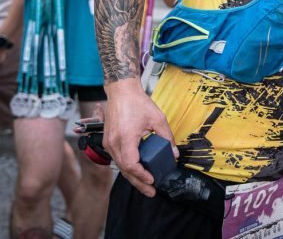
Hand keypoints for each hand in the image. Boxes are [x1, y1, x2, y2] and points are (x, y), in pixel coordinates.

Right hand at [102, 80, 178, 196]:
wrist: (121, 92)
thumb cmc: (137, 102)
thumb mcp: (157, 118)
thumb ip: (167, 137)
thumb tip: (174, 153)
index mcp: (125, 137)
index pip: (131, 164)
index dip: (141, 176)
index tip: (152, 180)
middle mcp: (114, 143)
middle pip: (125, 170)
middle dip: (138, 183)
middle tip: (151, 191)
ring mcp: (109, 143)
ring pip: (120, 166)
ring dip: (132, 176)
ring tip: (146, 184)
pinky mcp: (108, 141)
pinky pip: (118, 159)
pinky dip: (127, 167)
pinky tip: (137, 171)